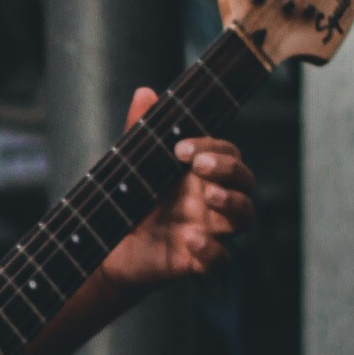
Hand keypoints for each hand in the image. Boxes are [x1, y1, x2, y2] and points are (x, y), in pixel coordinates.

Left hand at [106, 87, 254, 288]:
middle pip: (245, 184)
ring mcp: (208, 231)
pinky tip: (192, 240)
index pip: (228, 155)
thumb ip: (142, 130)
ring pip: (243, 219)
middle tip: (201, 167)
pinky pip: (220, 262)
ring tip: (209, 196)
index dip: (213, 148)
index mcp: (202, 174)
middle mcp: (211, 201)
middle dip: (230, 172)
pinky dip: (212, 252)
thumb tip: (145, 92)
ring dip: (232, 205)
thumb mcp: (133, 163)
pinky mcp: (195, 262)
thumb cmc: (130, 198)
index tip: (181, 149)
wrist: (108, 242)